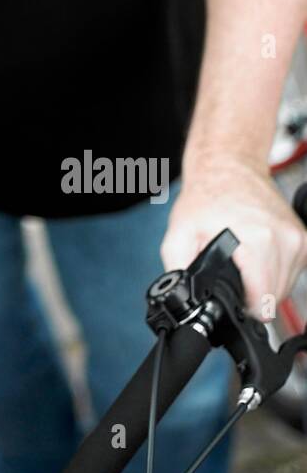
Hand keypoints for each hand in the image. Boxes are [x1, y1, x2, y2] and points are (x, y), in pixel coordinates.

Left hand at [161, 156, 306, 321]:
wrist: (228, 166)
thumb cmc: (206, 196)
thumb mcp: (179, 233)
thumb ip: (179, 269)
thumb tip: (182, 297)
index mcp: (258, 241)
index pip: (263, 301)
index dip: (242, 306)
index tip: (230, 293)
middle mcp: (283, 240)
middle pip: (275, 297)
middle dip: (252, 294)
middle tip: (232, 271)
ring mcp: (297, 238)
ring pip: (286, 286)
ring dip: (264, 283)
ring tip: (243, 260)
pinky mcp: (303, 237)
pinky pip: (293, 271)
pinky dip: (275, 270)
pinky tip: (256, 253)